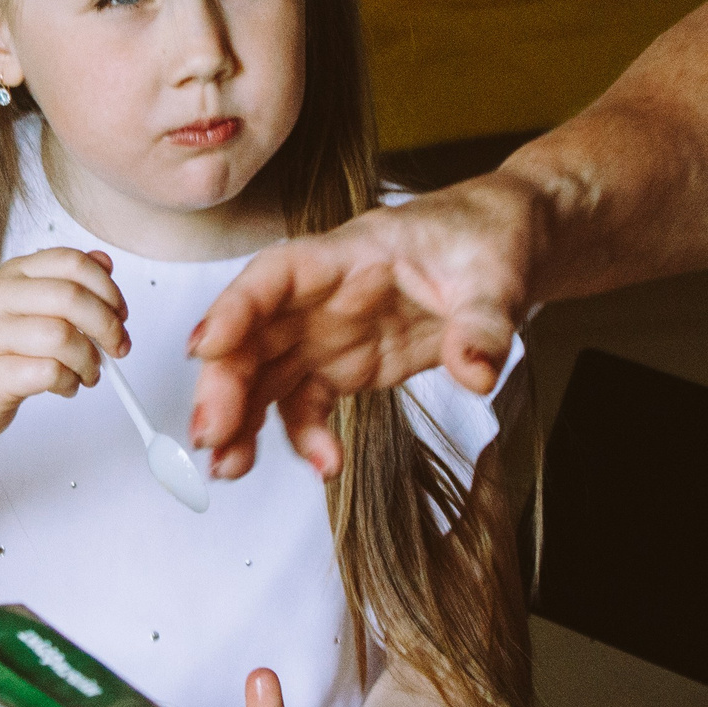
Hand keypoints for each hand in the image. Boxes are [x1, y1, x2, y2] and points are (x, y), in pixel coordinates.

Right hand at [0, 248, 127, 442]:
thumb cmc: (2, 349)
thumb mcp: (33, 306)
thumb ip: (68, 282)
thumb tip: (105, 262)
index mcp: (14, 273)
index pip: (71, 262)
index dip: (107, 288)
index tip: (120, 314)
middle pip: (71, 297)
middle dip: (107, 326)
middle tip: (117, 348)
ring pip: (61, 336)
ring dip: (89, 360)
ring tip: (88, 373)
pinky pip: (48, 372)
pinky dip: (69, 382)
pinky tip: (65, 386)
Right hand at [187, 174, 538, 479]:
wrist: (501, 248)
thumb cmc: (483, 240)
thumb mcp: (496, 276)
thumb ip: (483, 324)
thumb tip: (475, 371)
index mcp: (347, 255)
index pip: (275, 275)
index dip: (235, 308)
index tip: (206, 347)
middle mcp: (321, 296)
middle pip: (254, 334)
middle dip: (224, 384)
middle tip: (211, 434)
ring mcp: (327, 334)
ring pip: (265, 376)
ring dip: (240, 421)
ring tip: (228, 467)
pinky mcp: (342, 367)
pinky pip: (306, 404)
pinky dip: (305, 438)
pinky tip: (321, 464)